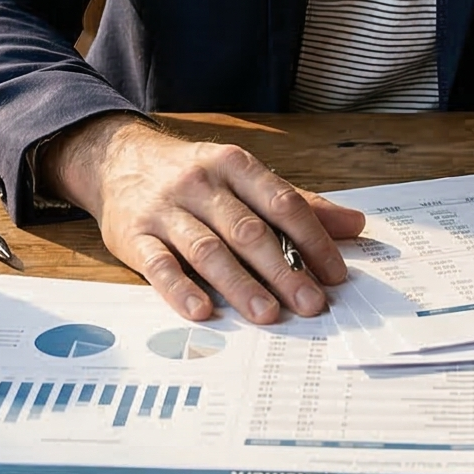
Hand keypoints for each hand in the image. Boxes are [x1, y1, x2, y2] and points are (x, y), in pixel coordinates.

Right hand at [42, 113, 366, 322]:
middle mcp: (201, 184)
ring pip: (208, 249)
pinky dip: (180, 289)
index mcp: (234, 165)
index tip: (335, 274)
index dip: (312, 239)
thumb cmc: (195, 176)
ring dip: (240, 283)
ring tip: (268, 314)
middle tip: (311, 303)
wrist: (117, 160)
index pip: (282, 202)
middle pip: (248, 230)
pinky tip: (202, 310)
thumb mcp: (243, 177)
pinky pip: (158, 265)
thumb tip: (356, 225)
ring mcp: (166, 210)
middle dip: (283, 269)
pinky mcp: (134, 236)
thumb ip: (297, 203)